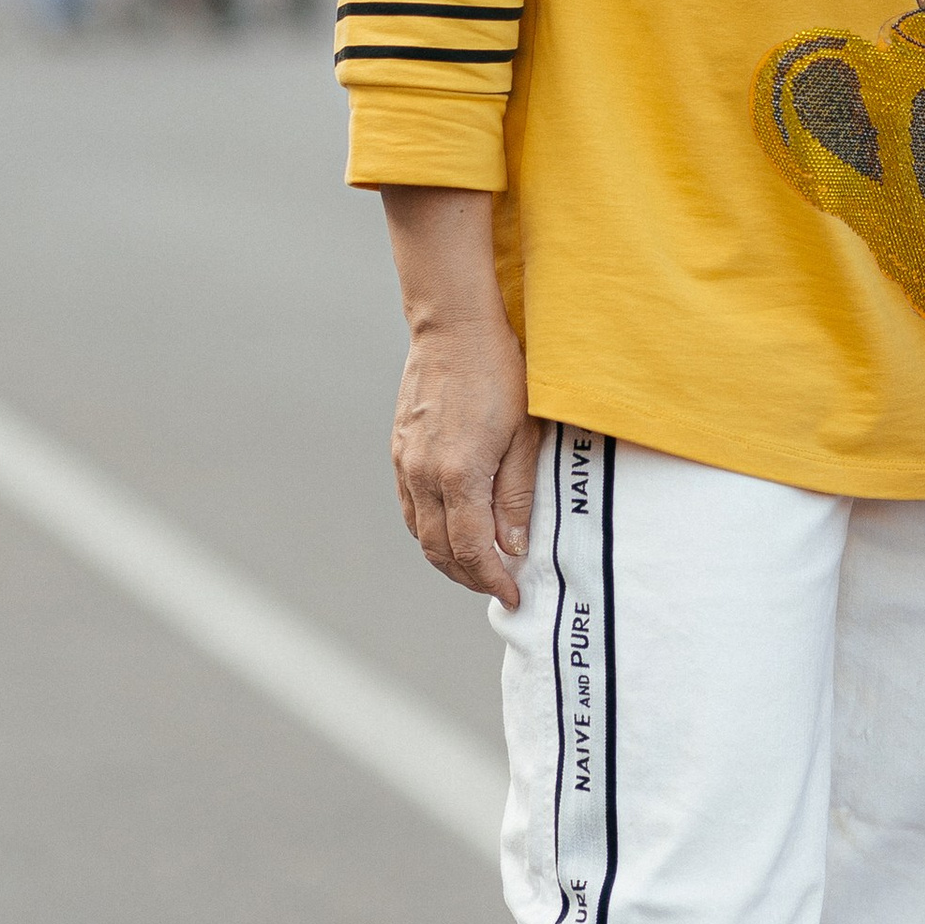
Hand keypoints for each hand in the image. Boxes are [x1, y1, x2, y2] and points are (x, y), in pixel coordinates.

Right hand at [380, 187, 542, 604]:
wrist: (455, 327)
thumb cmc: (501, 374)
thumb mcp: (525, 436)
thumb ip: (517, 495)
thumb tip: (513, 547)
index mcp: (459, 475)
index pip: (473, 550)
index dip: (493, 580)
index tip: (513, 596)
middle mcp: (424, 475)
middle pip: (440, 550)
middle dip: (470, 577)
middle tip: (498, 587)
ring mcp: (405, 463)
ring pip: (420, 533)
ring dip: (446, 559)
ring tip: (477, 568)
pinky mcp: (399, 450)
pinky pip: (409, 508)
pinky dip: (428, 531)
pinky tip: (450, 532)